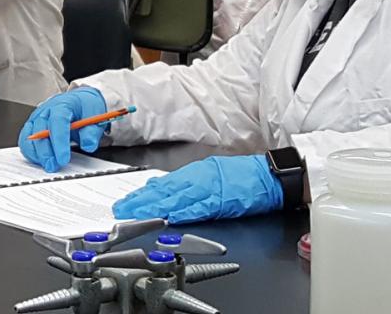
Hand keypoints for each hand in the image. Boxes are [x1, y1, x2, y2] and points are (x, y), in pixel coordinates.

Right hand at [18, 87, 107, 172]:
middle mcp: (46, 111)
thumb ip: (91, 131)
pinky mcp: (31, 128)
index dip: (59, 142)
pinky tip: (41, 160)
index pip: (57, 122)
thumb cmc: (84, 107)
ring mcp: (37, 119)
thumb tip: (88, 145)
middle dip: (46, 152)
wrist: (78, 102)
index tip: (63, 158)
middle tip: (54, 166)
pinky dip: (31, 153)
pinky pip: (25, 142)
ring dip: (37, 154)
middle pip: (39, 131)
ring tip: (49, 165)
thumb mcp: (95, 115)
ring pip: (29, 138)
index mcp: (62, 105)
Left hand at [113, 155, 282, 224]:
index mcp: (195, 173)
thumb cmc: (241, 176)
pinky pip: (200, 207)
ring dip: (155, 208)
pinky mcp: (222, 201)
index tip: (126, 203)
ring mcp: (210, 189)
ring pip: (177, 199)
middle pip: (165, 192)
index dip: (142, 195)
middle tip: (123, 210)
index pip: (163, 185)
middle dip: (141, 202)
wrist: (267, 176)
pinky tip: (171, 217)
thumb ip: (185, 184)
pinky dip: (184, 212)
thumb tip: (161, 190)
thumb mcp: (208, 174)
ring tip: (138, 215)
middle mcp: (198, 179)